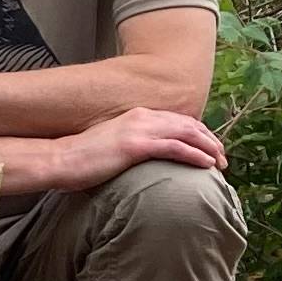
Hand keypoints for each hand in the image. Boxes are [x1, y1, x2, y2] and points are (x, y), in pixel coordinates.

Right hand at [49, 107, 229, 191]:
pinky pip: (176, 148)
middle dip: (210, 140)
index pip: (178, 121)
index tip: (210, 148)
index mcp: (136, 116)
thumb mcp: (110, 146)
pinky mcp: (136, 145)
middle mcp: (142, 117)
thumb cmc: (79, 159)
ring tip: (221, 162)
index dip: (199, 133)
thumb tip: (142, 159)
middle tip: (223, 157)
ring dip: (209, 148)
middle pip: (188, 124)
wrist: (58, 159)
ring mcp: (139, 129)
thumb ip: (130, 146)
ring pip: (187, 134)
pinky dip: (195, 155)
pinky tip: (207, 164)